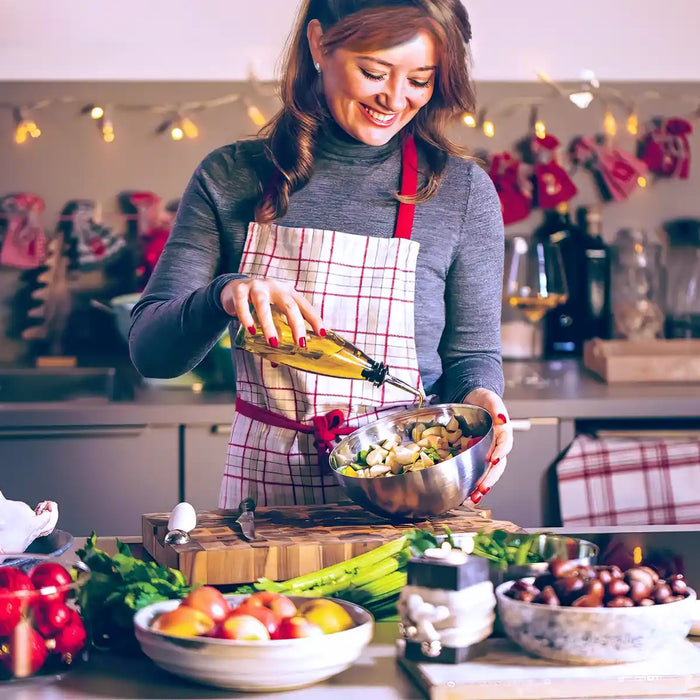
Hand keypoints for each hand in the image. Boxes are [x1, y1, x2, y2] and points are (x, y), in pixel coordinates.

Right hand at [221, 277, 324, 346]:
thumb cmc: (257, 304)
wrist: (233, 289)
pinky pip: (242, 304)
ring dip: (269, 325)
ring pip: (263, 305)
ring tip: (273, 342)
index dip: (314, 319)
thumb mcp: (272, 314)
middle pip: (289, 305)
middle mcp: (274, 287)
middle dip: (296, 325)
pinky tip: (251, 330)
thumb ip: (276, 333)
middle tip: (300, 344)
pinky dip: (246, 317)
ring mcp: (256, 286)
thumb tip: (277, 363)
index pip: (304, 305)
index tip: (322, 334)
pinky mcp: (239, 290)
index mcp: (287, 292)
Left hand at [462, 388, 512, 503]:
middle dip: (490, 478)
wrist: (473, 400)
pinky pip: (477, 470)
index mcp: (503, 432)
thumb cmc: (483, 400)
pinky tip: (464, 492)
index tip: (494, 460)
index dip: (500, 453)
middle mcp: (497, 445)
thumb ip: (496, 408)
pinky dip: (472, 482)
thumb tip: (502, 419)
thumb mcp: (490, 399)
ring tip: (473, 497)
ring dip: (482, 486)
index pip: (505, 444)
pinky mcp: (476, 455)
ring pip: (488, 472)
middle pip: (498, 465)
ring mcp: (487, 452)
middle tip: (482, 489)